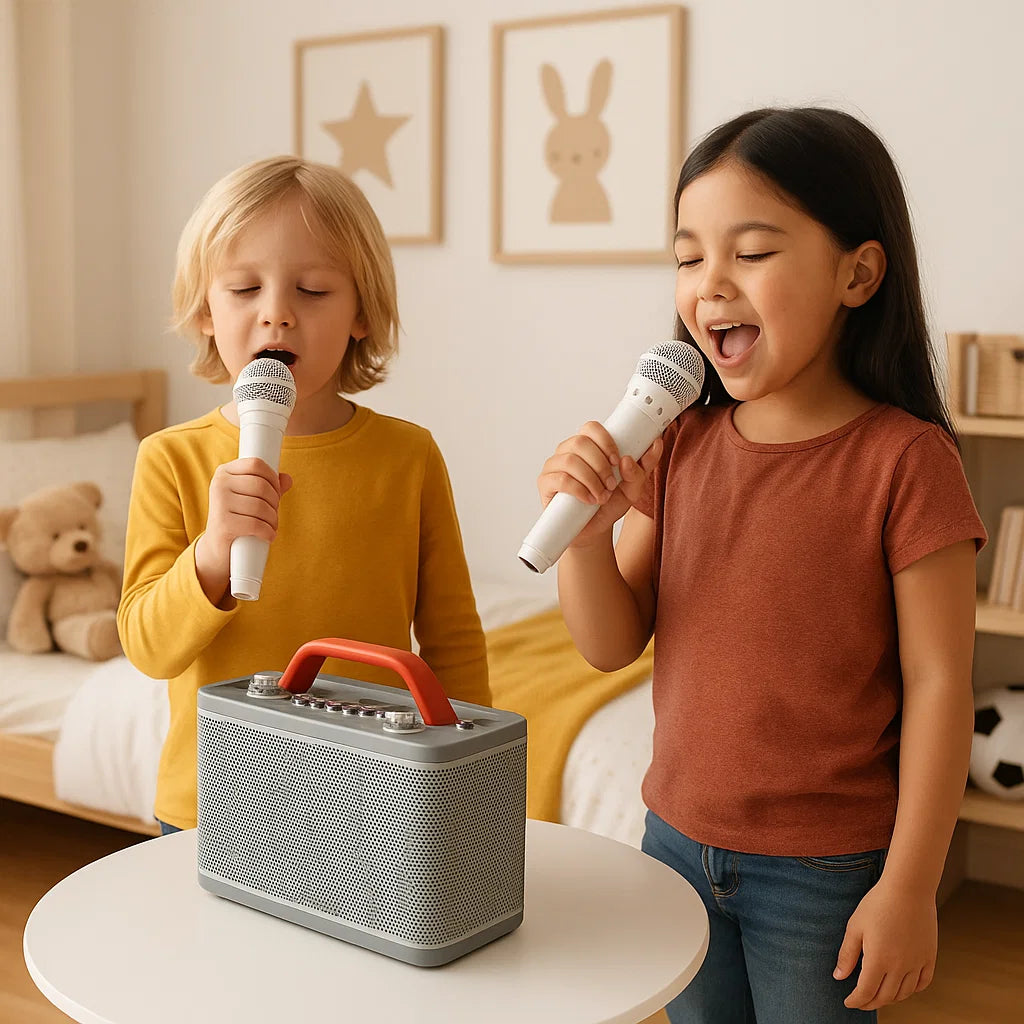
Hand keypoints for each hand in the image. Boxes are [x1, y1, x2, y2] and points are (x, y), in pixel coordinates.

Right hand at [195, 458, 292, 603]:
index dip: (272, 478)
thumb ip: (269, 487)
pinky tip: (268, 535)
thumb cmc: (237, 518)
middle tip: (273, 514)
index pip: (256, 464)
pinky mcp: (223, 524)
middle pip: (261, 486)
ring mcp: (219, 503)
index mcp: (224, 472)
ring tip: (270, 526)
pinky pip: (256, 525)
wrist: (217, 548)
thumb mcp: (251, 498)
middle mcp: (219, 484)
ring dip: (273, 519)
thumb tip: (287, 479)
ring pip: (261, 507)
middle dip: (275, 502)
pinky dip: (268, 532)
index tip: (276, 492)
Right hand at [536, 422, 662, 548]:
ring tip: (602, 495)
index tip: (618, 460)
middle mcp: (568, 451)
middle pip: (580, 442)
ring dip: (592, 479)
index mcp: (588, 446)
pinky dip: (579, 490)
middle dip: (601, 464)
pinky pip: (561, 479)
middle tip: (612, 483)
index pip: (591, 428)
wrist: (593, 530)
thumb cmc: (610, 503)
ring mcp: (554, 466)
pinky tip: (589, 500)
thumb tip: (654, 444)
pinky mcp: (545, 483)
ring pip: (570, 460)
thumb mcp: (633, 487)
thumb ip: (645, 466)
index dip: (606, 441)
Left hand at [834, 878, 936, 1009]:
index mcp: (878, 960)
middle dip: (871, 1002)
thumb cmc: (878, 904)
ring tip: (879, 995)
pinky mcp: (929, 956)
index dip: (856, 1001)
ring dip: (890, 998)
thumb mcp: (855, 926)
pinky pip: (923, 983)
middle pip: (885, 996)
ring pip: (904, 993)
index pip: (866, 992)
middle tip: (862, 1002)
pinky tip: (903, 987)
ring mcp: (917, 963)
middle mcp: (900, 966)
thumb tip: (839, 977)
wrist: (908, 889)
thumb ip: (847, 954)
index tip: (848, 1002)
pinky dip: (912, 990)